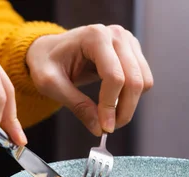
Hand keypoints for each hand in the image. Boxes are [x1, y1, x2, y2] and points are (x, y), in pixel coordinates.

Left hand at [26, 24, 153, 135]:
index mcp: (95, 37)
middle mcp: (116, 35)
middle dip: (123, 110)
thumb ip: (77, 105)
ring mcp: (127, 42)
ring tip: (108, 117)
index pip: (114, 77)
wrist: (49, 50)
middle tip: (108, 127)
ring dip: (129, 106)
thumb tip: (99, 128)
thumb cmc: (46, 63)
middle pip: (134, 80)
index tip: (104, 128)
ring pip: (143, 82)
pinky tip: (112, 103)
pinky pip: (143, 80)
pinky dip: (131, 97)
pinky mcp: (132, 52)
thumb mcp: (51, 85)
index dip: (110, 106)